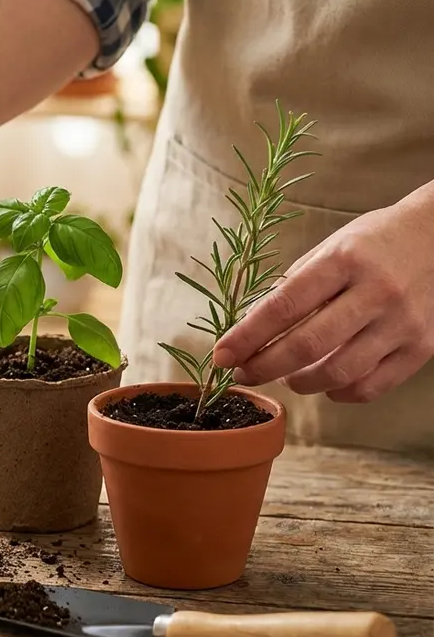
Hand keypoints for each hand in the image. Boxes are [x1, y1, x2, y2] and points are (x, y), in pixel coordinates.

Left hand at [213, 193, 433, 402]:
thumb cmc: (374, 242)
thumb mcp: (330, 248)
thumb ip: (294, 286)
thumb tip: (251, 329)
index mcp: (344, 260)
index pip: (283, 306)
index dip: (247, 336)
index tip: (221, 355)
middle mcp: (376, 292)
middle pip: (308, 345)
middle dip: (265, 366)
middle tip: (244, 374)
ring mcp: (403, 322)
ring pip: (339, 372)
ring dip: (301, 383)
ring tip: (286, 377)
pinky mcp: (423, 347)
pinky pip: (372, 386)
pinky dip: (340, 393)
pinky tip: (326, 384)